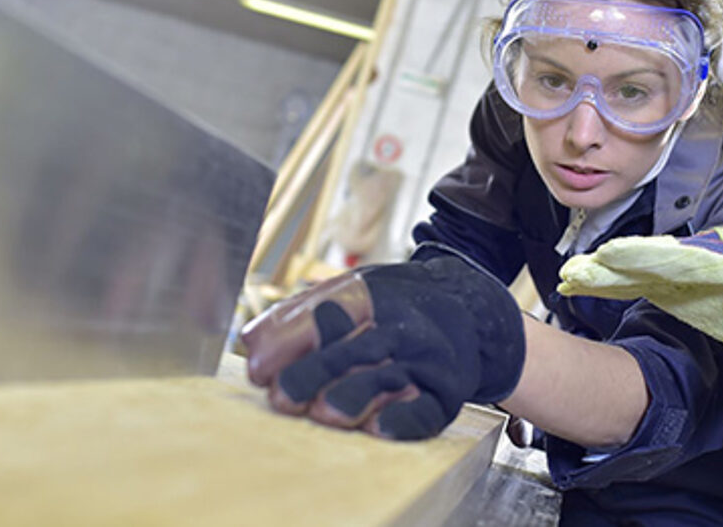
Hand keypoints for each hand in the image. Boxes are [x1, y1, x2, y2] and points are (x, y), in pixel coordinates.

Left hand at [239, 255, 525, 439]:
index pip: (331, 310)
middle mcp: (402, 325)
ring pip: (388, 378)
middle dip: (315, 372)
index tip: (258, 366)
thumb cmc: (393, 308)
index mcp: (372, 295)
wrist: (470, 313)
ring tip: (324, 413)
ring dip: (355, 396)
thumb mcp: (349, 294)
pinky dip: (402, 420)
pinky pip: (426, 409)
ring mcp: (427, 360)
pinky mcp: (446, 394)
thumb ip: (298, 316)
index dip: (292, 337)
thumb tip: (252, 343)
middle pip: (356, 347)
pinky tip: (378, 429)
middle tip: (282, 397)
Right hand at [557, 226, 722, 398]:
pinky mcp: (678, 286)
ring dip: (606, 274)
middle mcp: (704, 264)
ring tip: (572, 277)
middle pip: (653, 260)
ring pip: (640, 269)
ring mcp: (688, 273)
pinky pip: (638, 282)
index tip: (619, 257)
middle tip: (581, 269)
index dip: (651, 259)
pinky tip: (577, 285)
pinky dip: (609, 284)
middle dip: (617, 265)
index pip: (688, 261)